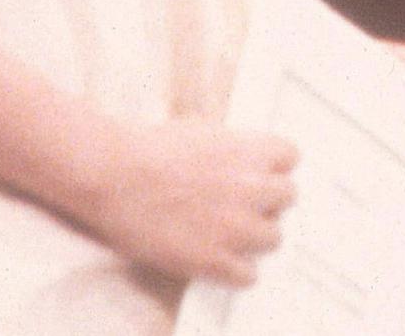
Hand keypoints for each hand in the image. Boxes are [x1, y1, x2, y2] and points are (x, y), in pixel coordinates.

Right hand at [79, 118, 297, 285]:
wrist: (114, 176)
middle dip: (267, 199)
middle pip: (288, 197)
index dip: (272, 166)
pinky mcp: (213, 260)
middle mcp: (251, 189)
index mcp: (248, 152)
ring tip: (230, 233)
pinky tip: (219, 260)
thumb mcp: (200, 129)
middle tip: (243, 203)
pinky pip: (248, 275)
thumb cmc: (147, 150)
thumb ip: (231, 147)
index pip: (290, 157)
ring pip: (274, 238)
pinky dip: (235, 271)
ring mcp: (235, 228)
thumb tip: (241, 158)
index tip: (260, 172)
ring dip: (255, 236)